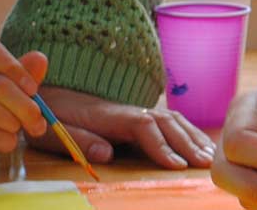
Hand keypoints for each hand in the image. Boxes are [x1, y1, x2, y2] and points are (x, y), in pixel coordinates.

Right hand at [0, 35, 49, 170]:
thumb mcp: (4, 79)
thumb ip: (23, 71)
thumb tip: (41, 60)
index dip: (15, 68)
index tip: (33, 87)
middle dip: (25, 105)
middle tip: (38, 119)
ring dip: (12, 121)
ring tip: (18, 128)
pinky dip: (4, 140)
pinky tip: (9, 141)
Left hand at [35, 84, 214, 169]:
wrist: (46, 90)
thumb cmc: (48, 115)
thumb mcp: (52, 131)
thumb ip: (78, 140)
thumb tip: (107, 154)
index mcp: (108, 115)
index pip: (143, 127)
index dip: (161, 146)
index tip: (176, 167)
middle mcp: (126, 110)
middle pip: (165, 121)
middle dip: (187, 143)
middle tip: (206, 165)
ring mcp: (133, 111)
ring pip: (171, 119)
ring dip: (192, 137)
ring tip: (210, 157)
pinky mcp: (135, 116)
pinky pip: (168, 121)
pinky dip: (188, 131)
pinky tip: (198, 144)